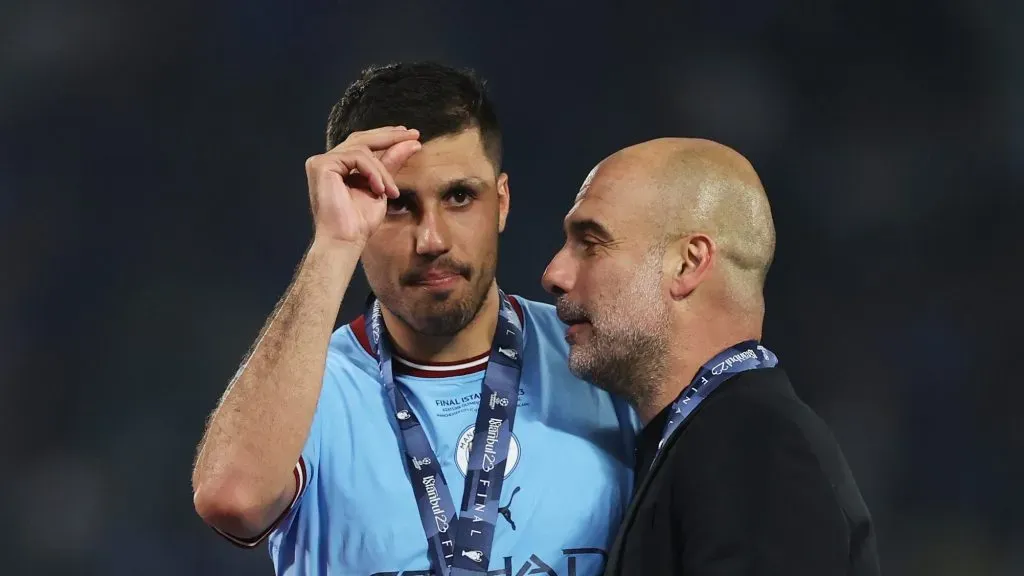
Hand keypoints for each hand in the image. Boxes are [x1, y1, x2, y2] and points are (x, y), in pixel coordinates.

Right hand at [304, 126, 420, 246]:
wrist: (346, 240)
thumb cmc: (360, 222)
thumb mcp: (382, 187)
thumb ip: (391, 164)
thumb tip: (412, 142)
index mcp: (339, 166)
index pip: (363, 143)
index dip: (387, 137)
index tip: (411, 135)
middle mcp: (327, 161)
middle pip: (361, 138)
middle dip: (390, 136)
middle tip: (413, 134)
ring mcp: (321, 161)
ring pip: (363, 150)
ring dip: (383, 170)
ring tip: (391, 191)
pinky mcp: (321, 165)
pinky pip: (357, 157)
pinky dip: (373, 172)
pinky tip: (380, 189)